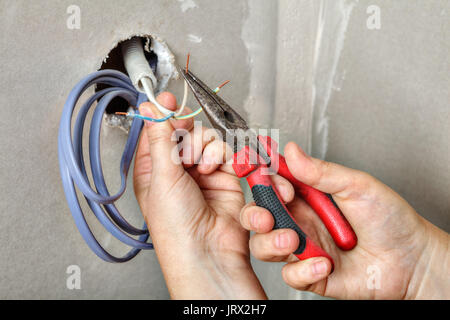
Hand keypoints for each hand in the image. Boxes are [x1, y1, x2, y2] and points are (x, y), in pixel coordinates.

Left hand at [133, 92, 265, 298]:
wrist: (207, 249)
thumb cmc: (175, 225)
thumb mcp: (161, 176)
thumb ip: (160, 137)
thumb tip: (150, 107)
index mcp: (153, 169)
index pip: (157, 132)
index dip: (163, 115)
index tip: (168, 100)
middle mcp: (177, 169)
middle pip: (185, 132)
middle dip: (188, 137)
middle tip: (186, 150)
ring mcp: (202, 172)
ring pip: (207, 139)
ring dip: (206, 148)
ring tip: (202, 167)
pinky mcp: (225, 175)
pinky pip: (225, 150)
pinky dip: (222, 155)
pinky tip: (216, 169)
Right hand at [240, 142, 448, 298]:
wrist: (413, 261)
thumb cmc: (391, 220)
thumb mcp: (357, 186)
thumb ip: (321, 171)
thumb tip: (292, 151)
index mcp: (308, 197)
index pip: (273, 186)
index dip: (267, 183)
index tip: (276, 182)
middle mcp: (302, 221)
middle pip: (260, 217)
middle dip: (255, 215)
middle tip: (268, 215)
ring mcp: (305, 248)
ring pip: (265, 246)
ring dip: (273, 243)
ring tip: (293, 240)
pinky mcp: (311, 274)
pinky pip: (290, 275)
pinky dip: (302, 271)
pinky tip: (324, 264)